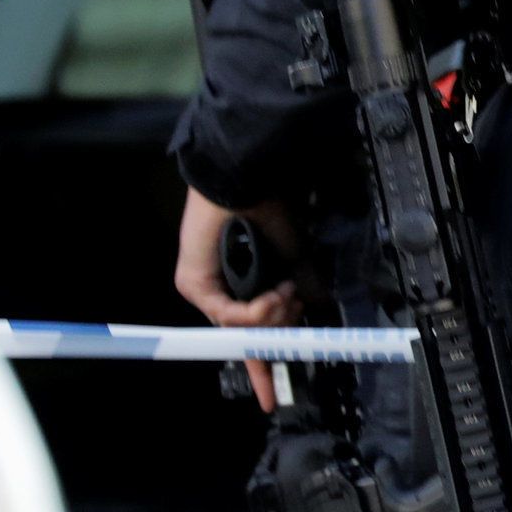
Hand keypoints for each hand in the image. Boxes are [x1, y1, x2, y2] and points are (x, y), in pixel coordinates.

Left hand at [174, 188, 302, 321]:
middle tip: (296, 303)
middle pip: (246, 327)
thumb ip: (298, 279)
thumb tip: (318, 301)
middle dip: (277, 322)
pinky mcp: (194, 284)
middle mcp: (214, 285)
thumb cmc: (262, 206)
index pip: (250, 321)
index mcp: (234, 277)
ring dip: (270, 315)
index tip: (292, 331)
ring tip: (286, 294)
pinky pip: (225, 314)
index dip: (273, 332)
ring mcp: (201, 287)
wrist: (241, 179)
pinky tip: (273, 298)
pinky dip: (254, 313)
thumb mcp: (287, 251)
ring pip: (237, 324)